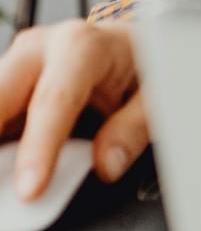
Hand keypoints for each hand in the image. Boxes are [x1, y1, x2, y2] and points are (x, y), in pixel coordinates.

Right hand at [0, 19, 145, 201]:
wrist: (129, 41)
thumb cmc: (141, 62)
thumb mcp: (156, 93)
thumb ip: (133, 129)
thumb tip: (108, 165)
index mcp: (82, 47)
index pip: (53, 100)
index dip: (39, 147)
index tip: (30, 188)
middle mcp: (41, 49)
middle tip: (4, 190)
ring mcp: (17, 63)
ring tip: (5, 186)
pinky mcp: (6, 82)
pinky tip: (5, 166)